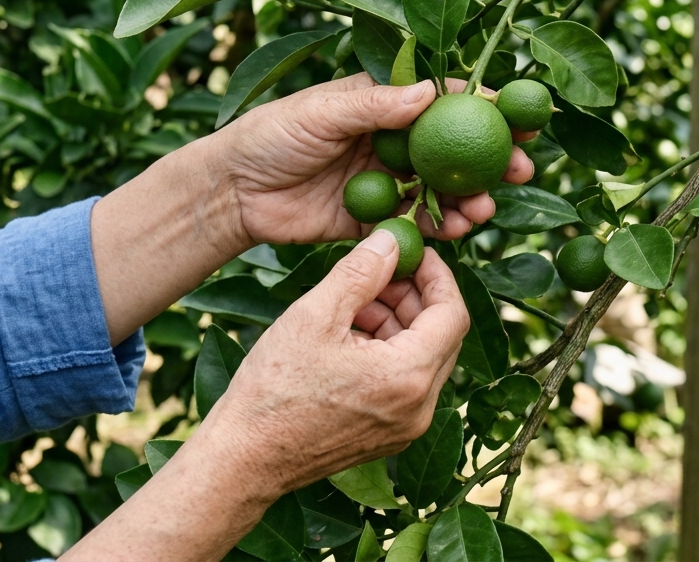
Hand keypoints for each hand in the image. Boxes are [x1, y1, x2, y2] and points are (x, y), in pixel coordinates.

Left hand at [91, 72, 531, 343]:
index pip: (443, 100)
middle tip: (522, 168)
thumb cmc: (270, 136)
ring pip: (443, 188)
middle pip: (456, 147)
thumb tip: (430, 94)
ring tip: (487, 209)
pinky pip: (419, 223)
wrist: (234, 192)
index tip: (519, 118)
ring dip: (472, 197)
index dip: (484, 106)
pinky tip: (461, 230)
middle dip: (493, 157)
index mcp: (381, 103)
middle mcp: (392, 140)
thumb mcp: (321, 113)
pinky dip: (443, 227)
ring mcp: (387, 180)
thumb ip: (374, 108)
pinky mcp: (375, 219)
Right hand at [203, 229, 469, 489]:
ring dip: (398, 323)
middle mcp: (420, 408)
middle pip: (442, 336)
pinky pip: (406, 384)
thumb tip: (391, 238)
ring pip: (423, 358)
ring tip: (353, 303)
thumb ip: (360, 271)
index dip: (437, 275)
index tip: (412, 253)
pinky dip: (388, 352)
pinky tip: (349, 336)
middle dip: (415, 297)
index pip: (453, 313)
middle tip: (380, 271)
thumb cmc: (274, 389)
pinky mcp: (389, 437)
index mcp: (409, 377)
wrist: (245, 459)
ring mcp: (407, 427)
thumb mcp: (315, 315)